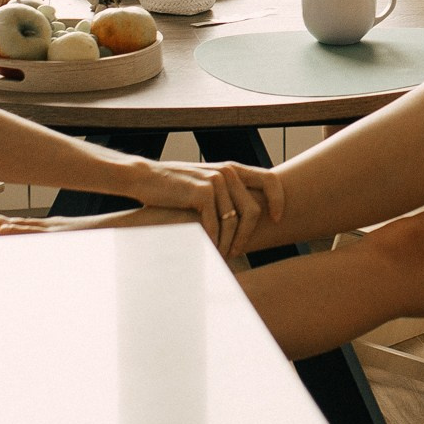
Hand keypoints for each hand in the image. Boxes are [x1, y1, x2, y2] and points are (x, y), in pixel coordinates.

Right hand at [132, 160, 285, 256]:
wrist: (145, 178)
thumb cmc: (176, 188)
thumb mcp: (206, 185)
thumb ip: (227, 194)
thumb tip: (250, 215)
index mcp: (232, 168)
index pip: (270, 178)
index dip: (278, 199)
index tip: (277, 219)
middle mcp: (227, 171)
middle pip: (253, 210)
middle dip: (246, 235)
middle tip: (237, 252)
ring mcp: (215, 180)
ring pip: (234, 221)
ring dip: (229, 243)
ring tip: (221, 255)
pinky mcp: (202, 192)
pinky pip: (216, 224)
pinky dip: (213, 240)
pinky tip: (208, 248)